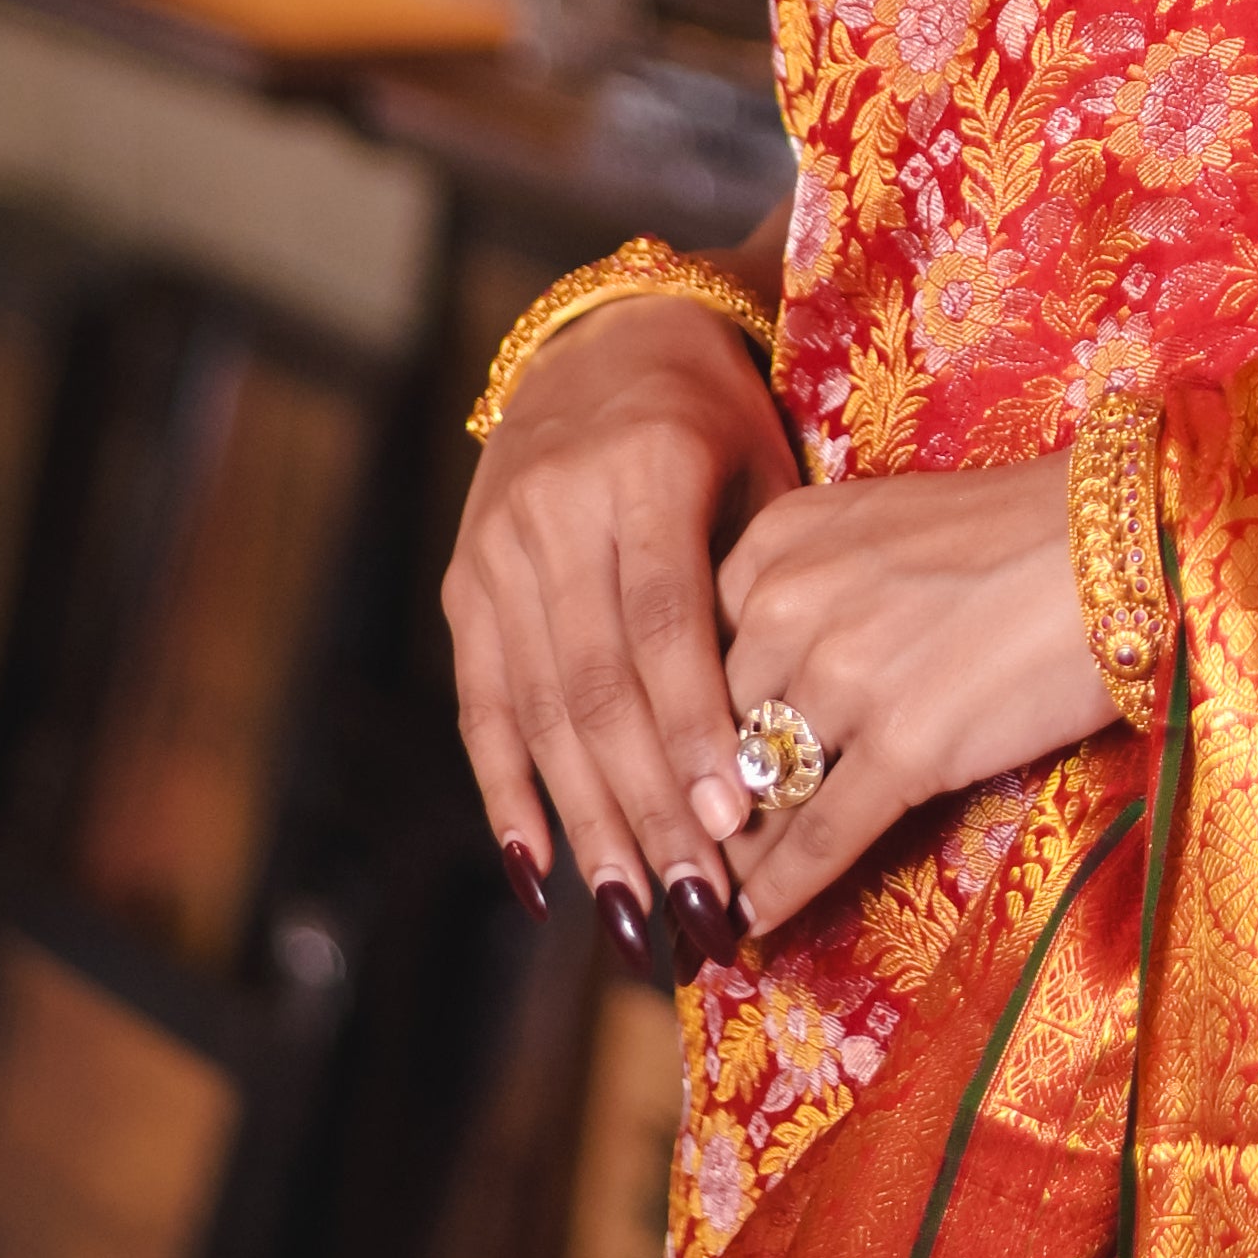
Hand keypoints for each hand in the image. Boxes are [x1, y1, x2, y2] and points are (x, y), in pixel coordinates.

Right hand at [445, 260, 794, 976]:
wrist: (604, 340)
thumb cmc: (720, 418)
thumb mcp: (762, 466)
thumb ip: (766, 580)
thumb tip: (794, 734)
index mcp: (643, 470)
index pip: (664, 625)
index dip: (693, 730)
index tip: (735, 825)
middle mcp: (553, 512)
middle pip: (598, 686)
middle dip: (646, 808)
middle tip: (694, 906)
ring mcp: (495, 551)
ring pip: (540, 712)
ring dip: (587, 826)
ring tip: (632, 917)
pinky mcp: (463, 586)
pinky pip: (483, 708)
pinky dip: (509, 796)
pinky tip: (541, 877)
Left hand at [715, 463, 1118, 935]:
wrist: (1125, 541)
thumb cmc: (1017, 530)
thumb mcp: (878, 527)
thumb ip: (807, 591)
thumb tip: (758, 691)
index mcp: (779, 540)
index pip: (692, 652)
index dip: (682, 729)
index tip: (673, 777)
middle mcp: (793, 602)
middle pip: (712, 729)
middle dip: (702, 800)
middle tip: (685, 853)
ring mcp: (847, 677)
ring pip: (758, 793)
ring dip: (733, 856)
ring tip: (710, 899)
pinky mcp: (907, 746)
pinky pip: (817, 838)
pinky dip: (780, 892)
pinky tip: (755, 923)